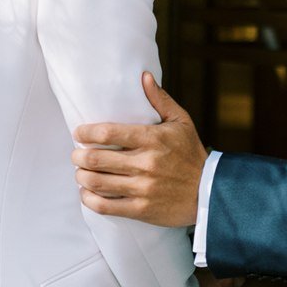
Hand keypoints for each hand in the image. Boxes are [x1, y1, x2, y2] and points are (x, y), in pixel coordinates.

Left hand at [73, 73, 208, 226]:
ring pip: (97, 183)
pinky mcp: (141, 209)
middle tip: (76, 155)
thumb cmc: (192, 154)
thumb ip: (160, 100)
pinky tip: (87, 193)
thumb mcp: (181, 122)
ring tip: (81, 172)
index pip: (108, 133)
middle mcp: (145, 164)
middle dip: (79, 156)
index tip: (79, 133)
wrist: (210, 192)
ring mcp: (142, 188)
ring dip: (81, 176)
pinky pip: (105, 206)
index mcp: (152, 139)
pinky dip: (89, 199)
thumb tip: (143, 76)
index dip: (86, 132)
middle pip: (97, 159)